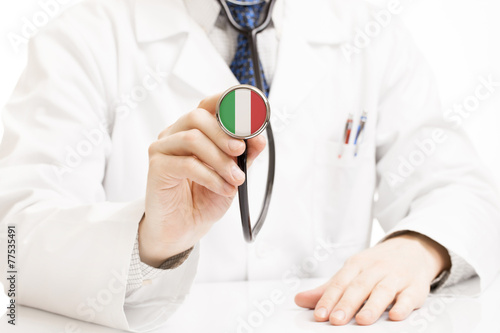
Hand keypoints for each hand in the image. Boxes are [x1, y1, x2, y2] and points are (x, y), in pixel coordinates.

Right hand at [139, 93, 265, 266]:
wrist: (185, 228)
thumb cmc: (205, 198)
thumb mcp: (233, 174)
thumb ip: (245, 154)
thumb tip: (259, 137)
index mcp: (194, 130)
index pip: (207, 105)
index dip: (226, 101)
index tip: (248, 111)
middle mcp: (176, 134)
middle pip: (197, 117)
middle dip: (224, 134)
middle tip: (240, 151)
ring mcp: (163, 149)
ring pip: (192, 138)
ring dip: (220, 160)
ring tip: (235, 179)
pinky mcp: (157, 168)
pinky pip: (187, 164)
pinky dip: (211, 176)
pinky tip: (223, 188)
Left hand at [295, 232, 450, 324]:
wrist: (413, 250)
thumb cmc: (376, 265)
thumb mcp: (352, 272)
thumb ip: (328, 289)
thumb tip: (300, 300)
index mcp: (357, 265)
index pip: (340, 282)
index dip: (328, 298)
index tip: (319, 314)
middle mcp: (375, 269)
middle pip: (359, 286)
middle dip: (347, 304)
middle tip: (336, 320)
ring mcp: (396, 277)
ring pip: (383, 291)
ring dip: (372, 306)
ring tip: (361, 321)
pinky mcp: (415, 287)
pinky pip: (409, 296)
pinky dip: (403, 306)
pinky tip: (395, 316)